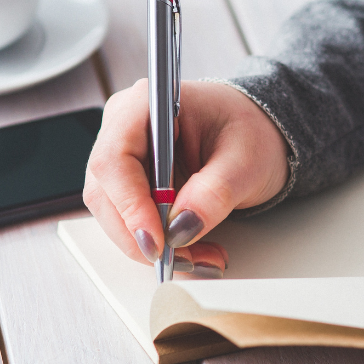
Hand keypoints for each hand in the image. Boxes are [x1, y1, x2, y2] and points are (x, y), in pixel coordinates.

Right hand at [83, 80, 289, 273]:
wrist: (256, 134)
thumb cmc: (249, 130)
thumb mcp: (245, 161)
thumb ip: (214, 193)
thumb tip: (181, 228)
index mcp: (146, 104)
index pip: (115, 159)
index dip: (130, 205)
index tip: (157, 241)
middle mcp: (124, 128)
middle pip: (106, 193)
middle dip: (143, 236)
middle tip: (186, 259)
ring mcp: (124, 157)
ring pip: (114, 215)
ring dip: (153, 246)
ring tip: (199, 258)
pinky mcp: (131, 183)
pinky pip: (129, 221)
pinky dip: (159, 243)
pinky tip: (190, 250)